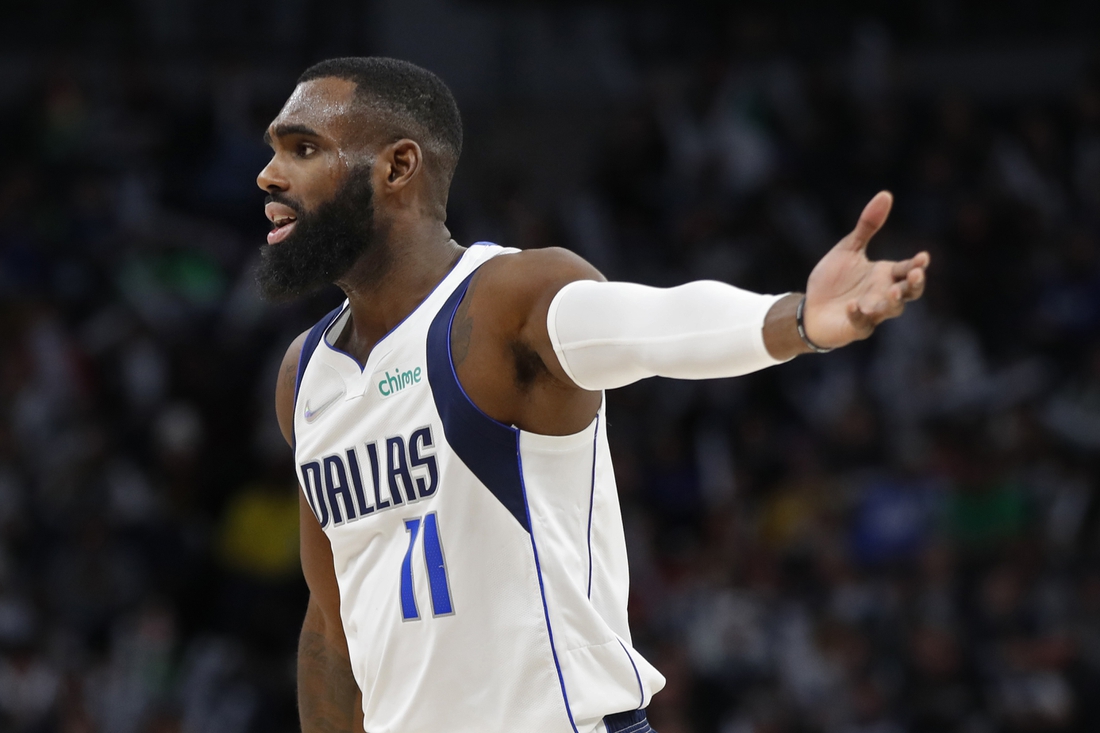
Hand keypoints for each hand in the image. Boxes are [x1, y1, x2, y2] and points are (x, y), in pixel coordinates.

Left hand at [802, 191, 928, 348]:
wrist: (810, 308)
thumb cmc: (833, 280)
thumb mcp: (849, 248)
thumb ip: (867, 226)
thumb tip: (886, 194)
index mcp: (886, 275)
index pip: (908, 269)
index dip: (917, 265)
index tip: (922, 257)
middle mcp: (883, 294)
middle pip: (909, 293)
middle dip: (914, 285)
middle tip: (915, 275)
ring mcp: (872, 312)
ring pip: (891, 310)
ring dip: (892, 302)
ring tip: (890, 292)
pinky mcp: (856, 326)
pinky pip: (862, 323)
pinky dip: (858, 315)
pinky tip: (853, 305)